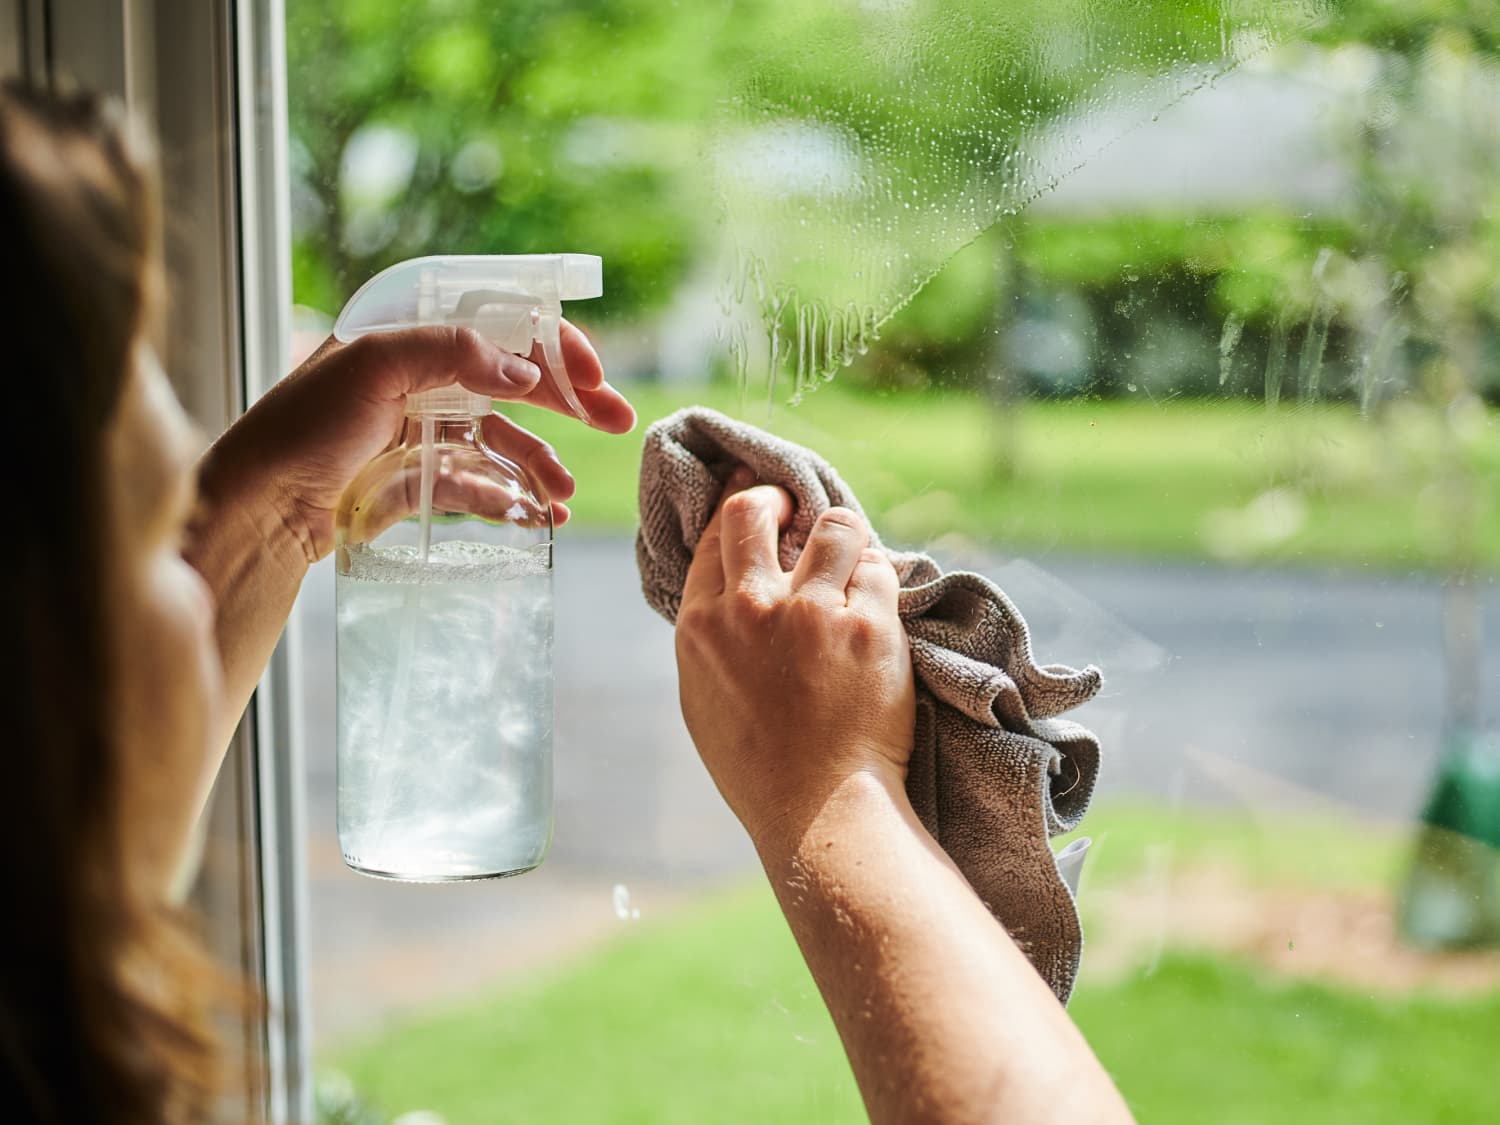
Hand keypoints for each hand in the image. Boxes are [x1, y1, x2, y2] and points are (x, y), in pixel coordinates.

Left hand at [199, 321, 634, 569]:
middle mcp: (418, 379)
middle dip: (567, 401)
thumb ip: (451, 352)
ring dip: (541, 462)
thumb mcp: (372, 365)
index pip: (495, 324)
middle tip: (619, 420)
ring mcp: (419, 432)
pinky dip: (512, 498)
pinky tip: (538, 517)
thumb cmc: (302, 427)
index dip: (549, 342)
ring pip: (501, 440)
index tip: (592, 370)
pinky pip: (479, 485)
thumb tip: (524, 369)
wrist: (258, 510)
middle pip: (511, 381)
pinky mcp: (415, 482)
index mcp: (406, 335)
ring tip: (566, 494)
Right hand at [674, 469, 916, 848]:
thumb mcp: (705, 698)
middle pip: (757, 510)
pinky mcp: (868, 626)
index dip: (742, 509)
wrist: (819, 810)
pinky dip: (880, 581)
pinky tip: (877, 606)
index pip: (718, 536)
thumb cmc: (761, 767)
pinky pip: (880, 570)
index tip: (760, 498)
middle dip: (779, 499)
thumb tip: (729, 593)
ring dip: (846, 538)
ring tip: (852, 563)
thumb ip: (713, 637)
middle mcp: (750, 609)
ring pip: (835, 528)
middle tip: (798, 511)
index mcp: (701, 626)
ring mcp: (811, 614)